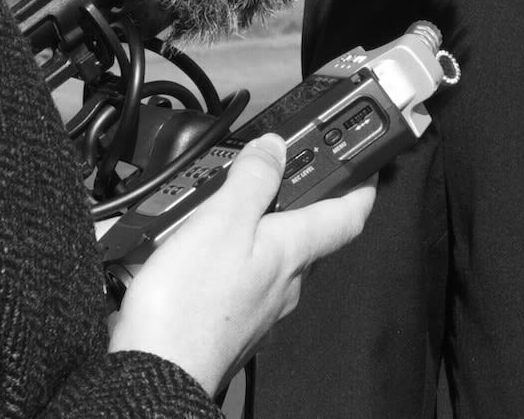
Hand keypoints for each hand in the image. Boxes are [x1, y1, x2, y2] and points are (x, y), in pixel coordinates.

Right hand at [107, 132, 376, 395]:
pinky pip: (241, 279)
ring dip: (256, 229)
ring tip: (221, 206)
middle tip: (275, 170)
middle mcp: (285, 282)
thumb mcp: (223, 220)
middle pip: (306, 234)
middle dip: (295, 201)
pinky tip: (196, 252)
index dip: (362, 186)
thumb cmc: (191, 304)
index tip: (367, 165)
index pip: (348, 216)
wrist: (156, 374)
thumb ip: (254, 180)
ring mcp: (260, 307)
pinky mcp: (232, 323)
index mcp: (293, 251)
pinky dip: (228, 258)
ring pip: (271, 257)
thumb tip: (276, 148)